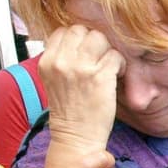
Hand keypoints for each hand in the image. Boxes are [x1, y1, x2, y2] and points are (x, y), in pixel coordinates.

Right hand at [39, 25, 123, 157]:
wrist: (76, 136)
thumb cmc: (69, 109)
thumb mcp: (54, 79)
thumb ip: (61, 58)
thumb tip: (77, 39)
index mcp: (47, 61)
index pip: (63, 31)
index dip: (78, 39)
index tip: (85, 53)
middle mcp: (61, 62)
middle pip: (81, 30)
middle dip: (94, 42)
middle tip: (99, 59)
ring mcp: (81, 69)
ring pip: (99, 38)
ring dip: (108, 50)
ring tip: (108, 66)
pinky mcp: (100, 78)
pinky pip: (115, 56)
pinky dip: (120, 64)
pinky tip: (116, 76)